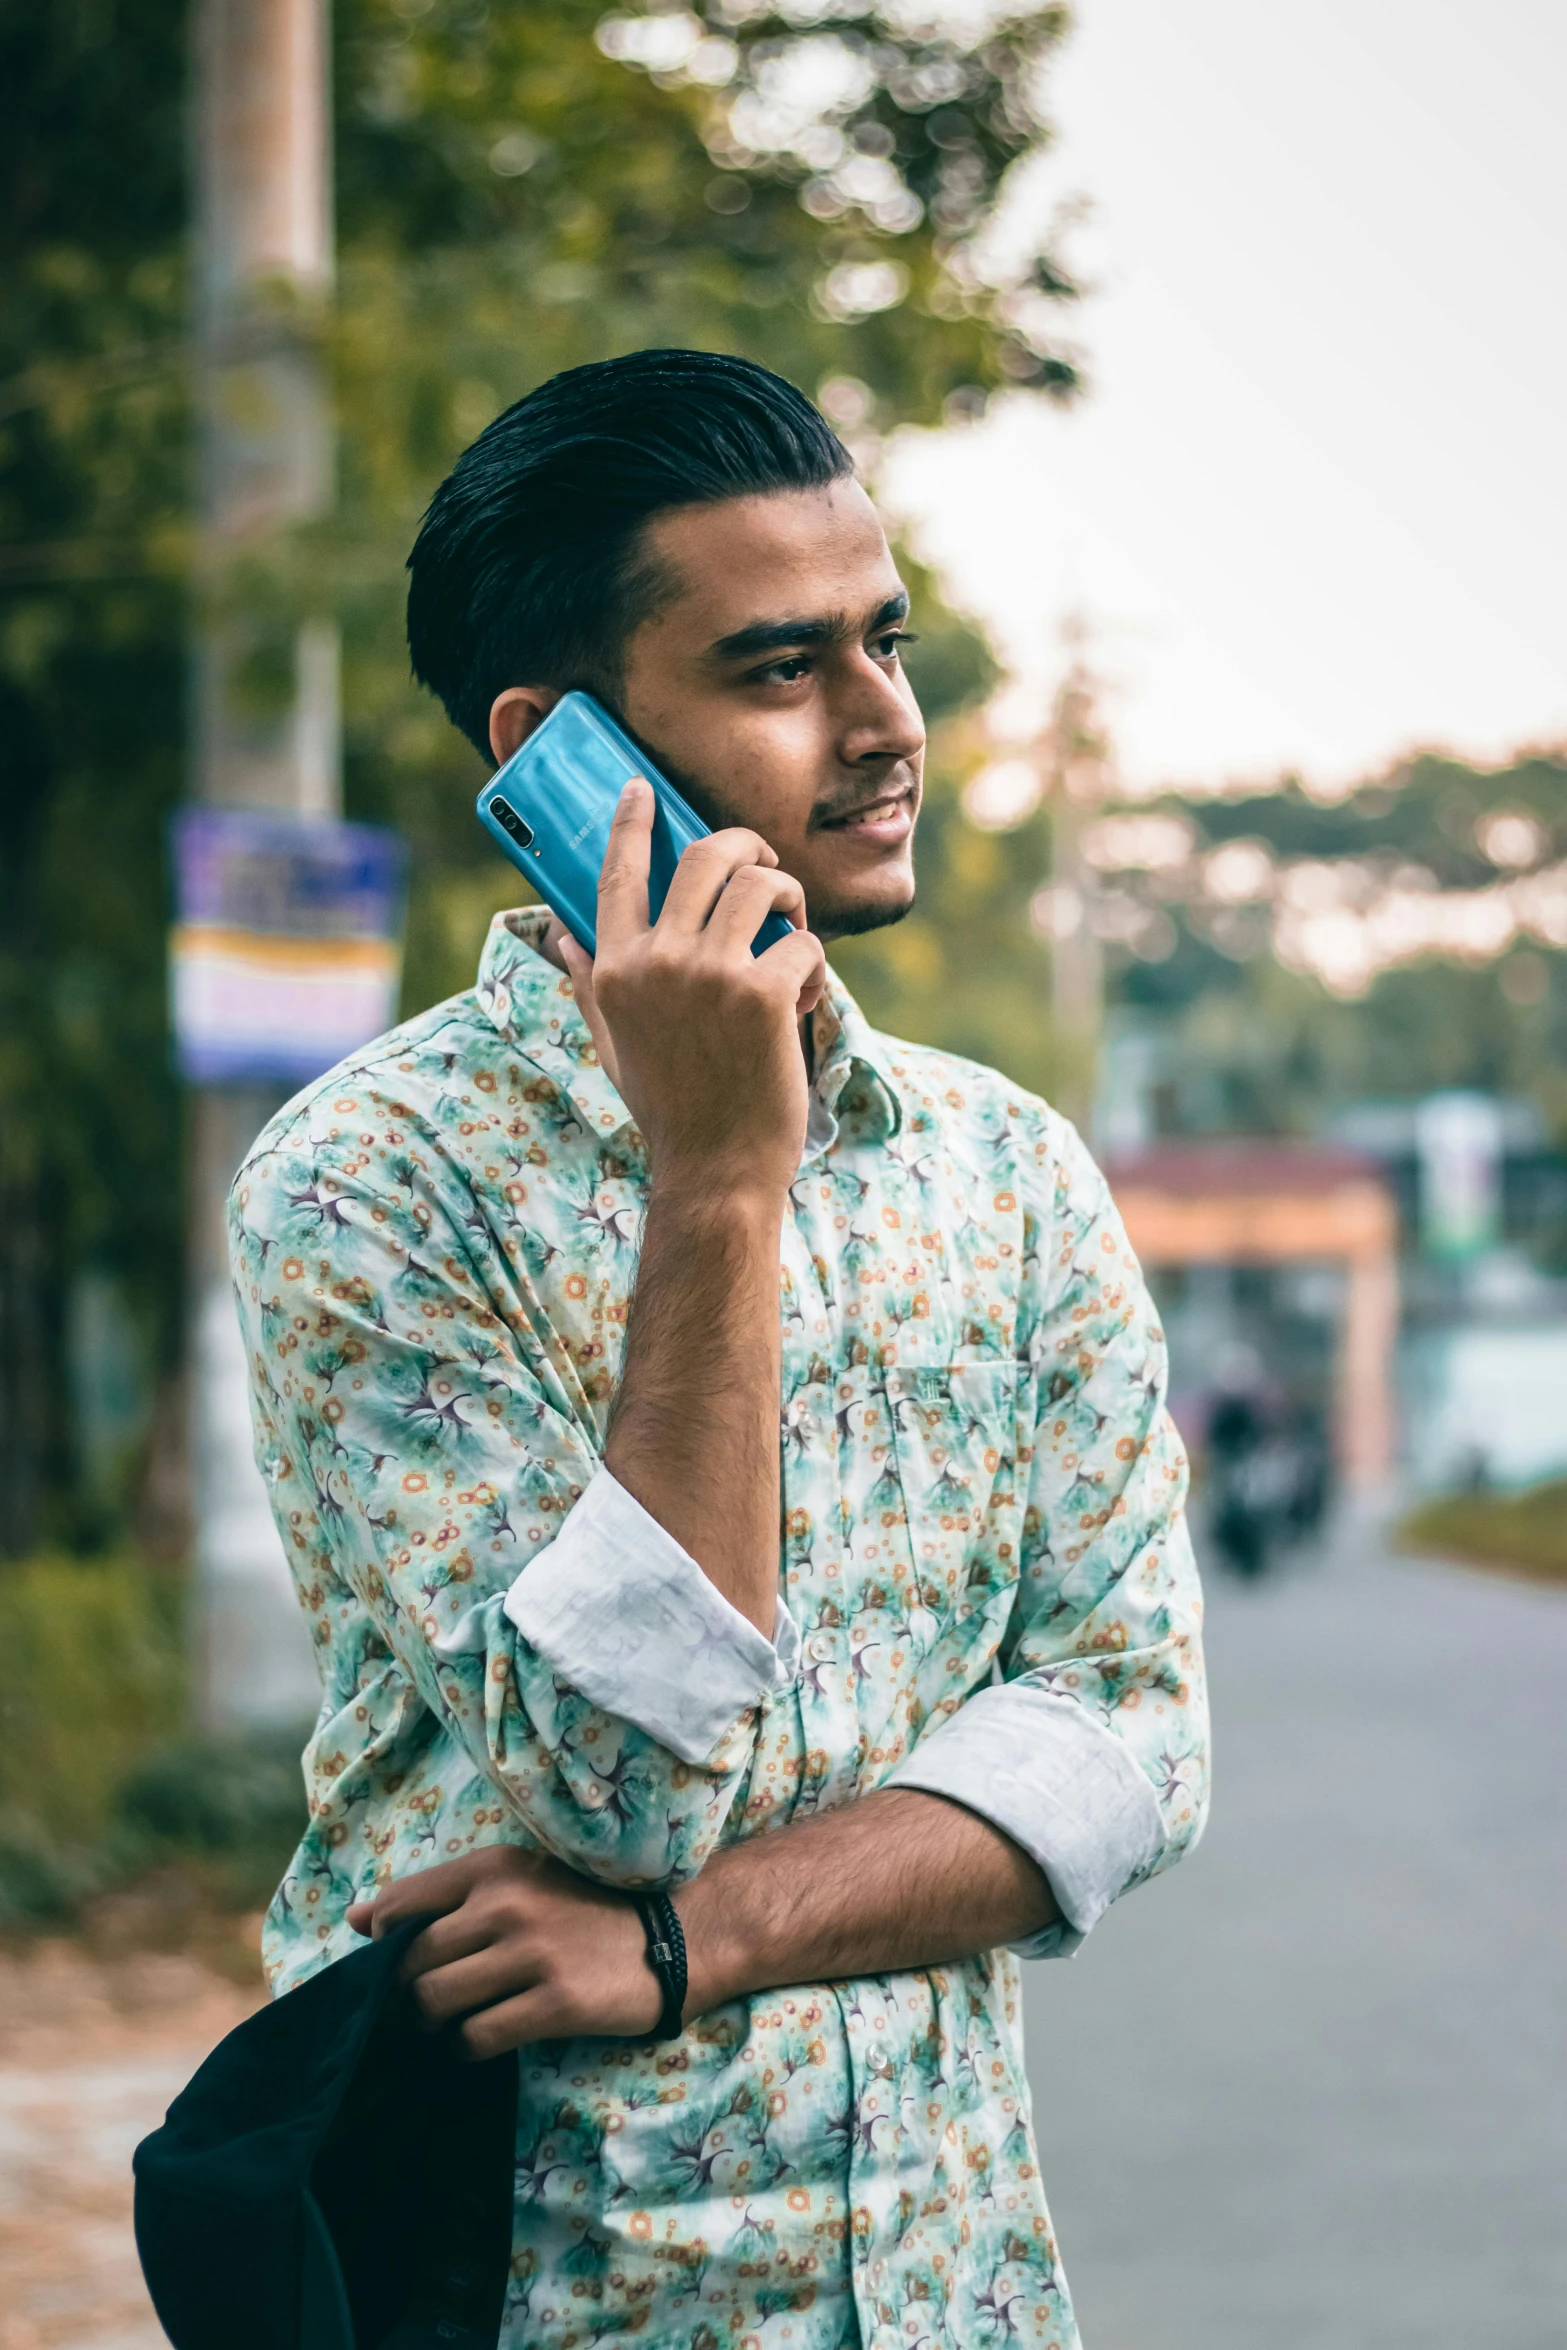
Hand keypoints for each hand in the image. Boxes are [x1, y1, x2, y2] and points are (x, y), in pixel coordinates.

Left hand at [347, 1846, 661, 2058]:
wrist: (672, 1933)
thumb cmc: (584, 1907)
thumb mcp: (517, 1880)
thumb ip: (439, 1898)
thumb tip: (355, 1920)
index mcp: (492, 1866)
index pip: (398, 1907)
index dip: (385, 1946)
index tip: (406, 1961)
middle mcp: (505, 1904)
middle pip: (410, 1964)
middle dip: (408, 1993)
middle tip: (431, 2002)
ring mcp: (530, 1954)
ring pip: (435, 2002)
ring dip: (435, 2022)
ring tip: (458, 2018)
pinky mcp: (554, 2003)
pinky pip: (476, 2038)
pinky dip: (467, 2047)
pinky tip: (487, 2036)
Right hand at [557, 778, 826, 1199]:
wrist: (716, 1170)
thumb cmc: (672, 1110)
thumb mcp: (616, 1045)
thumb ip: (593, 986)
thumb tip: (563, 940)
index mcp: (617, 970)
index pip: (617, 875)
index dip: (631, 824)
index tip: (640, 790)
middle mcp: (658, 962)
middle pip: (706, 855)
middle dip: (746, 846)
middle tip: (765, 864)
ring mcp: (710, 975)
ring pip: (763, 885)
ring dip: (790, 897)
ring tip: (793, 930)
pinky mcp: (764, 995)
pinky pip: (804, 943)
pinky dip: (815, 967)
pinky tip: (804, 1003)